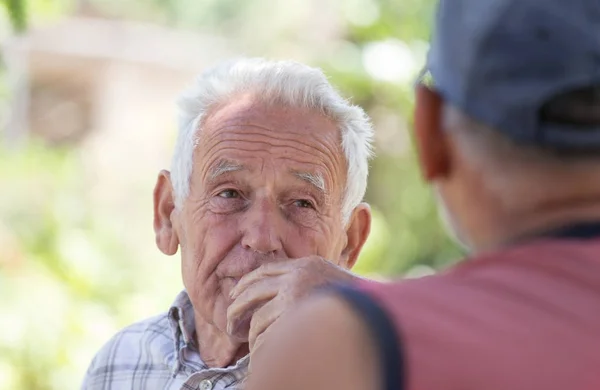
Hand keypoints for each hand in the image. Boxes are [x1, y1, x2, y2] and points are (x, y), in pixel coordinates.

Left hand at [226, 256, 356, 351]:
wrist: (381, 316)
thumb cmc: (360, 306)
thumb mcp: (332, 283)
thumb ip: (309, 283)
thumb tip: (281, 295)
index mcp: (306, 265)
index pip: (265, 271)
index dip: (246, 284)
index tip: (234, 295)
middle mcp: (298, 277)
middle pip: (253, 291)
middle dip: (236, 309)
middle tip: (230, 325)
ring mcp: (295, 297)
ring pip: (258, 320)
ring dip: (253, 338)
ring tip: (254, 349)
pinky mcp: (294, 320)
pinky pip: (268, 338)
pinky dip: (263, 351)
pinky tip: (262, 358)